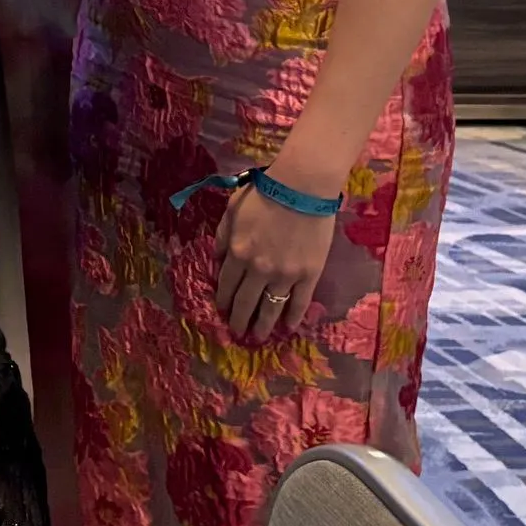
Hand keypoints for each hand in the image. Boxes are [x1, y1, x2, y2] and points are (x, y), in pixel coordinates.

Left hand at [212, 184, 336, 343]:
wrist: (301, 188)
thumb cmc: (264, 193)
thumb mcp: (231, 210)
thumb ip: (222, 236)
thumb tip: (216, 259)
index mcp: (237, 252)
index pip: (226, 285)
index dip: (222, 301)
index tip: (221, 312)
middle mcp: (258, 269)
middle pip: (245, 302)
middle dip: (238, 320)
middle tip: (237, 332)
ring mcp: (284, 275)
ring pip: (270, 308)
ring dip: (262, 326)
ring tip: (259, 337)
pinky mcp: (309, 275)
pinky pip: (299, 302)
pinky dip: (293, 317)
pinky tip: (288, 327)